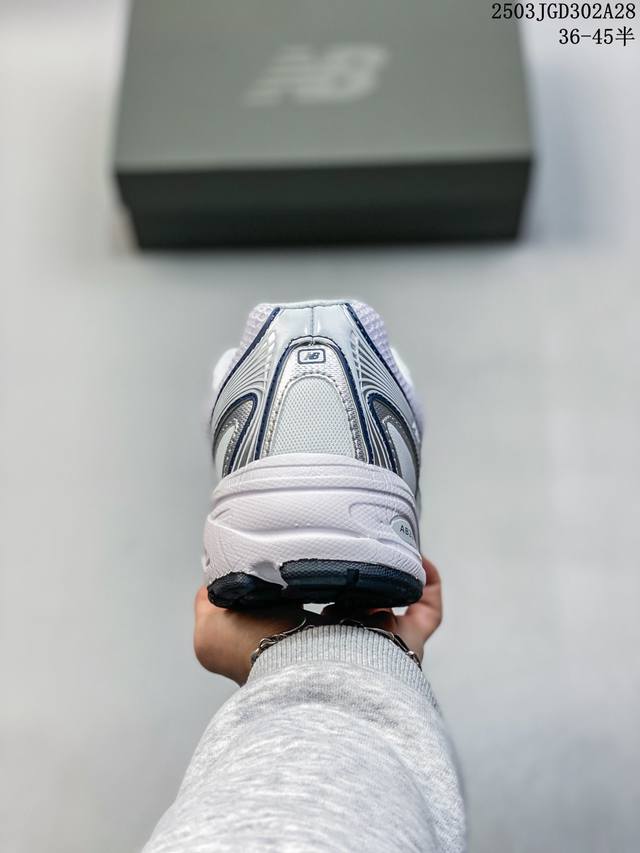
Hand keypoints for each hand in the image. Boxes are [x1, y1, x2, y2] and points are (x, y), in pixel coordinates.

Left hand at [194, 557, 441, 683]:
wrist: (297, 669)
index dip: (316, 583)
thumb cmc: (256, 654)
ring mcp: (379, 645)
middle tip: (353, 547)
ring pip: (394, 607)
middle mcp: (343, 645)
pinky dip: (426, 583)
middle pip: (359, 607)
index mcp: (304, 640)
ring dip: (388, 576)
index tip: (312, 554)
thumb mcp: (212, 628)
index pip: (315, 611)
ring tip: (381, 544)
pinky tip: (415, 558)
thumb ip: (211, 601)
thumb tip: (214, 583)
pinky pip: (427, 611)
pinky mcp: (408, 642)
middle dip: (357, 578)